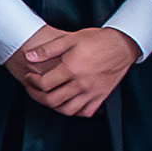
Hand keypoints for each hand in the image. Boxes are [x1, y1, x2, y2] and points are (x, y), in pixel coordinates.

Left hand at [14, 23, 139, 117]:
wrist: (122, 45)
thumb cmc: (98, 40)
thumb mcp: (70, 39)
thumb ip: (48, 49)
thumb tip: (30, 56)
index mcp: (71, 68)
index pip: (45, 84)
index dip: (33, 82)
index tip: (31, 77)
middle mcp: (81, 83)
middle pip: (53, 100)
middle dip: (38, 96)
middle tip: (34, 89)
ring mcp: (91, 92)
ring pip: (67, 110)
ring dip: (54, 106)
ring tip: (50, 97)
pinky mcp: (100, 96)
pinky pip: (85, 112)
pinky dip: (75, 111)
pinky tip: (70, 103)